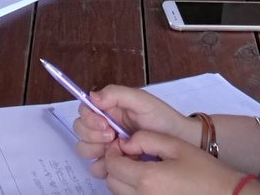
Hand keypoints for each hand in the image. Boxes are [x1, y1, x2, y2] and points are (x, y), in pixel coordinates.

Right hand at [71, 84, 194, 173]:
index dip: (89, 118)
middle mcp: (104, 126)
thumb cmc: (162, 118)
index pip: (84, 110)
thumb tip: (93, 96)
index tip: (105, 123)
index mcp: (108, 109)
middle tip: (114, 136)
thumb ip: (117, 94)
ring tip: (116, 149)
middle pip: (80, 130)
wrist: (179, 141)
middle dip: (93, 134)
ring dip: (95, 149)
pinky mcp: (113, 163)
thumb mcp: (141, 101)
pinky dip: (102, 166)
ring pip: (84, 149)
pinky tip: (117, 162)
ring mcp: (107, 146)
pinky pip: (95, 167)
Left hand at [103, 130, 253, 193]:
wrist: (225, 194)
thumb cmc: (204, 170)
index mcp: (147, 179)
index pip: (112, 165)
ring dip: (123, 179)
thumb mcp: (175, 146)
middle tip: (132, 154)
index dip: (113, 151)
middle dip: (116, 165)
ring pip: (119, 193)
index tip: (124, 144)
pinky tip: (150, 181)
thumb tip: (126, 143)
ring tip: (142, 167)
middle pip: (112, 181)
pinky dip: (133, 190)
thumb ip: (146, 139)